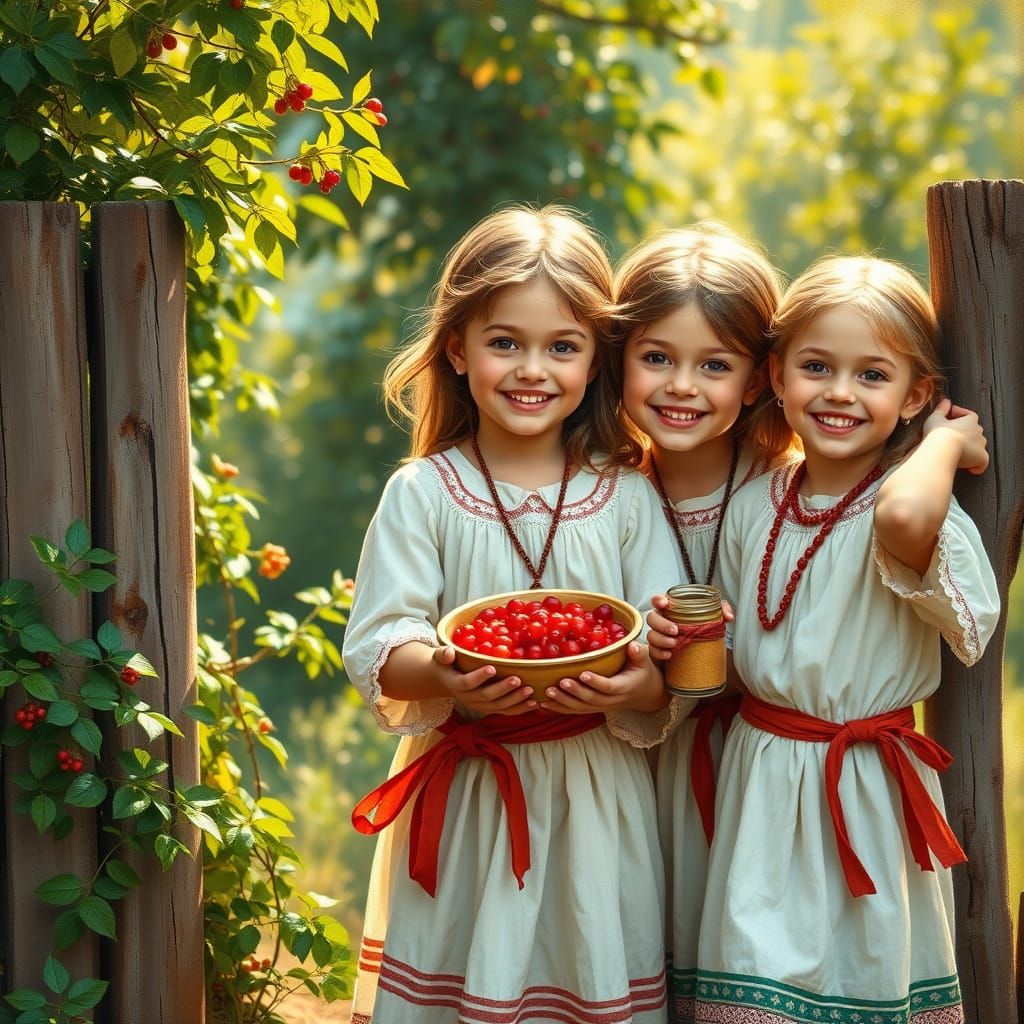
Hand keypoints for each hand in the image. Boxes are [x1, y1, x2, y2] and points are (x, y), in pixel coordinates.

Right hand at [431, 646, 536, 715]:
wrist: (446, 680)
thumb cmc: (445, 664)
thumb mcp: (440, 657)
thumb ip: (443, 654)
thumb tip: (448, 653)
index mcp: (456, 684)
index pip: (467, 683)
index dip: (479, 677)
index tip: (492, 668)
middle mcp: (469, 698)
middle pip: (487, 696)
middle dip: (503, 689)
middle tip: (517, 679)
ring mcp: (480, 706)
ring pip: (499, 707)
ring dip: (515, 700)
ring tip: (529, 691)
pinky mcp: (490, 708)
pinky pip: (506, 711)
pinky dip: (521, 709)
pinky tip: (534, 703)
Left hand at [540, 641, 666, 713]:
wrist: (643, 694)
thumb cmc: (642, 673)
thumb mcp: (644, 662)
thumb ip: (639, 654)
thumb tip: (633, 645)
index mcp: (623, 688)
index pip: (608, 687)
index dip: (596, 682)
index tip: (583, 674)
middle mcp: (611, 701)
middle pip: (591, 699)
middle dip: (575, 692)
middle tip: (560, 682)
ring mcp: (600, 707)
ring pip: (580, 708)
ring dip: (563, 701)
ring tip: (547, 692)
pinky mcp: (591, 708)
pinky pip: (574, 710)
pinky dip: (558, 708)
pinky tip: (542, 703)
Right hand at [645, 594, 733, 661]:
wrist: (701, 653)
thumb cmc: (702, 630)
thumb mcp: (713, 617)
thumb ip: (721, 610)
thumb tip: (728, 616)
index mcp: (672, 609)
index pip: (658, 600)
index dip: (658, 600)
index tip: (664, 603)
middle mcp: (662, 620)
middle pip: (652, 618)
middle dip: (662, 624)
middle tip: (676, 631)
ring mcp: (658, 635)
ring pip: (651, 634)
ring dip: (661, 639)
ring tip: (675, 644)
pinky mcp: (657, 650)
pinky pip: (652, 650)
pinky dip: (659, 652)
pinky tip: (669, 655)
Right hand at [922, 399, 988, 474]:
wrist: (942, 449)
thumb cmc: (939, 434)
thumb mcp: (935, 417)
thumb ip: (941, 409)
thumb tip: (944, 402)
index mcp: (970, 421)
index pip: (969, 415)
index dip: (959, 415)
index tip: (949, 416)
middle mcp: (979, 433)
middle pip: (974, 431)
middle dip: (964, 433)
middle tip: (950, 435)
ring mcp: (981, 446)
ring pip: (978, 446)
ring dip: (969, 448)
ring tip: (955, 451)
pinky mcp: (981, 459)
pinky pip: (982, 463)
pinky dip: (977, 465)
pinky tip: (970, 467)